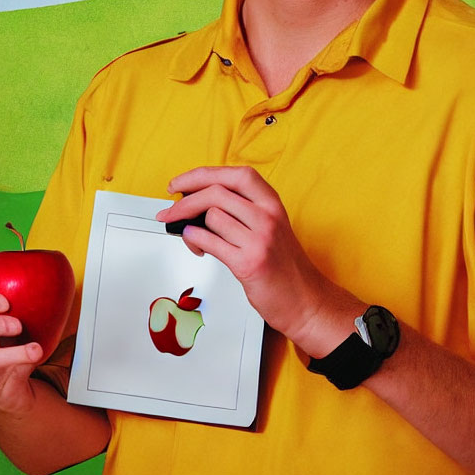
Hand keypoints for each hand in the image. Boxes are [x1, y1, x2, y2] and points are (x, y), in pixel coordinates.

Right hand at [0, 277, 42, 415]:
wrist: (15, 384)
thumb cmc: (10, 343)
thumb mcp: (11, 318)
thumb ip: (9, 297)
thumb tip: (18, 269)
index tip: (3, 297)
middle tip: (11, 314)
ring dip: (1, 342)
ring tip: (24, 335)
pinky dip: (18, 359)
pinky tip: (35, 351)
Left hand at [156, 166, 363, 355]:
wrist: (304, 299)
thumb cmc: (284, 265)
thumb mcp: (270, 226)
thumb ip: (241, 210)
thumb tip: (198, 201)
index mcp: (272, 202)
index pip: (235, 175)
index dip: (202, 175)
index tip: (180, 183)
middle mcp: (268, 216)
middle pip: (216, 192)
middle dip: (184, 201)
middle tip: (169, 210)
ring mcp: (260, 239)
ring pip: (211, 216)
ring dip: (189, 226)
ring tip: (192, 238)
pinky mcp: (249, 263)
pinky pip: (210, 241)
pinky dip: (194, 240)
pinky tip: (196, 245)